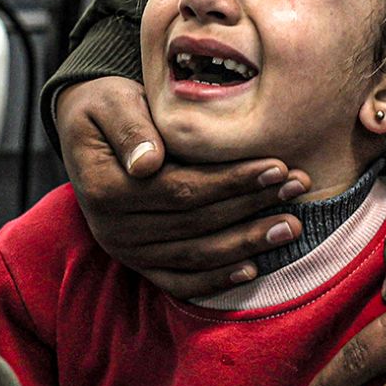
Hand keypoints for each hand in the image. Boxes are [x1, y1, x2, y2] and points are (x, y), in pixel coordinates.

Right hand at [55, 78, 309, 296]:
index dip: (231, 182)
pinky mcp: (138, 264)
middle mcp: (113, 229)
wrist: (87, 133)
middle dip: (252, 207)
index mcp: (106, 190)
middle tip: (298, 188)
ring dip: (246, 244)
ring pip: (194, 257)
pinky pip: (179, 282)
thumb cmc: (107, 108)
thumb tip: (148, 163)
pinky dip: (215, 280)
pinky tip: (253, 269)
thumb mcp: (110, 102)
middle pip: (195, 225)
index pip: (182, 190)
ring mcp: (126, 252)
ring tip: (291, 226)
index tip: (276, 166)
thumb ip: (130, 128)